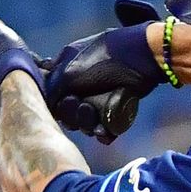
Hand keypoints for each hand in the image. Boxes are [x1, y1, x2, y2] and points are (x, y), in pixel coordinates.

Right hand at [45, 0, 165, 141]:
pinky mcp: (116, 107)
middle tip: (83, 107)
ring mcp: (99, 95)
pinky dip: (104, 132)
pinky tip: (106, 132)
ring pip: (85, 121)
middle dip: (73, 115)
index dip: (54, 102)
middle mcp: (82, 82)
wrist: (145, 59)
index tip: (60, 104)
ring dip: (88, 124)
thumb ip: (51, 88)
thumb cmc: (104, 60)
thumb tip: (45, 106)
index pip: (52, 91)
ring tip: (97, 119)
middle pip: (68, 110)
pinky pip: (103, 126)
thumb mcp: (70, 72)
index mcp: (68, 66)